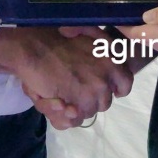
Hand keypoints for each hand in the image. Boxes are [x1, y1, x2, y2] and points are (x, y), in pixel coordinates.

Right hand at [0, 26, 132, 124]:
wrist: (32, 48)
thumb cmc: (56, 39)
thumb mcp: (89, 36)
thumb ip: (104, 51)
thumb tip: (110, 75)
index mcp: (113, 60)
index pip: (125, 86)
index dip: (112, 89)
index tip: (97, 88)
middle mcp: (106, 78)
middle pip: (103, 103)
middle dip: (88, 99)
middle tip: (70, 88)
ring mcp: (92, 93)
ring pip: (87, 113)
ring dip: (73, 108)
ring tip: (57, 94)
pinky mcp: (77, 104)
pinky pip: (72, 121)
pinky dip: (61, 117)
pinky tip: (53, 101)